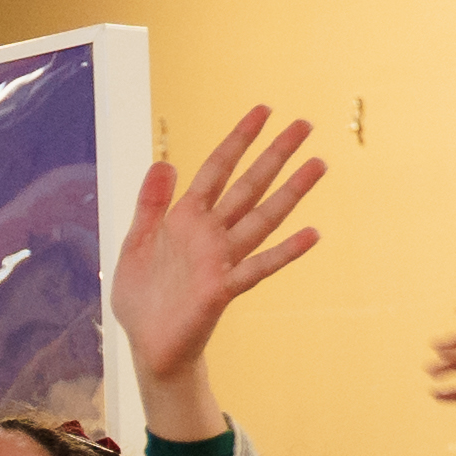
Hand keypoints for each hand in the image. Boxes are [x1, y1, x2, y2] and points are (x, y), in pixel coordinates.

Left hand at [113, 102, 327, 389]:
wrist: (144, 344)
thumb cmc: (142, 297)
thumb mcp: (136, 242)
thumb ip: (151, 204)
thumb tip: (164, 161)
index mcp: (187, 218)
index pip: (217, 169)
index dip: (239, 140)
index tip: (263, 110)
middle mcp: (211, 234)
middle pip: (249, 185)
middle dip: (275, 155)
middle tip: (305, 125)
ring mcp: (220, 260)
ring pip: (262, 218)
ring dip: (290, 193)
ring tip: (318, 165)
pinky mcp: (222, 289)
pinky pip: (258, 267)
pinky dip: (286, 252)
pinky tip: (312, 234)